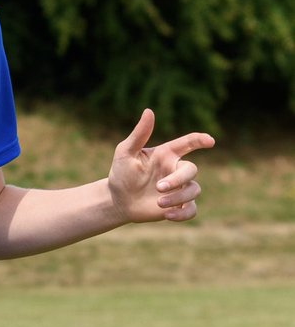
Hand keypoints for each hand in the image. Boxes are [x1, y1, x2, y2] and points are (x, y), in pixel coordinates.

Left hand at [109, 109, 214, 223]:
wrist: (117, 200)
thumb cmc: (121, 173)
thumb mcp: (125, 152)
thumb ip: (139, 134)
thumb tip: (149, 111)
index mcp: (166, 155)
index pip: (188, 143)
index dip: (200, 140)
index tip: (210, 141)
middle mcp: (175, 170)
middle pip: (191, 170)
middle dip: (178, 180)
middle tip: (159, 188)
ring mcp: (178, 189)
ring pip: (194, 191)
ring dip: (178, 198)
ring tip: (159, 203)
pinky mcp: (177, 206)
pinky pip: (191, 210)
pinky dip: (183, 214)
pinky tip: (168, 215)